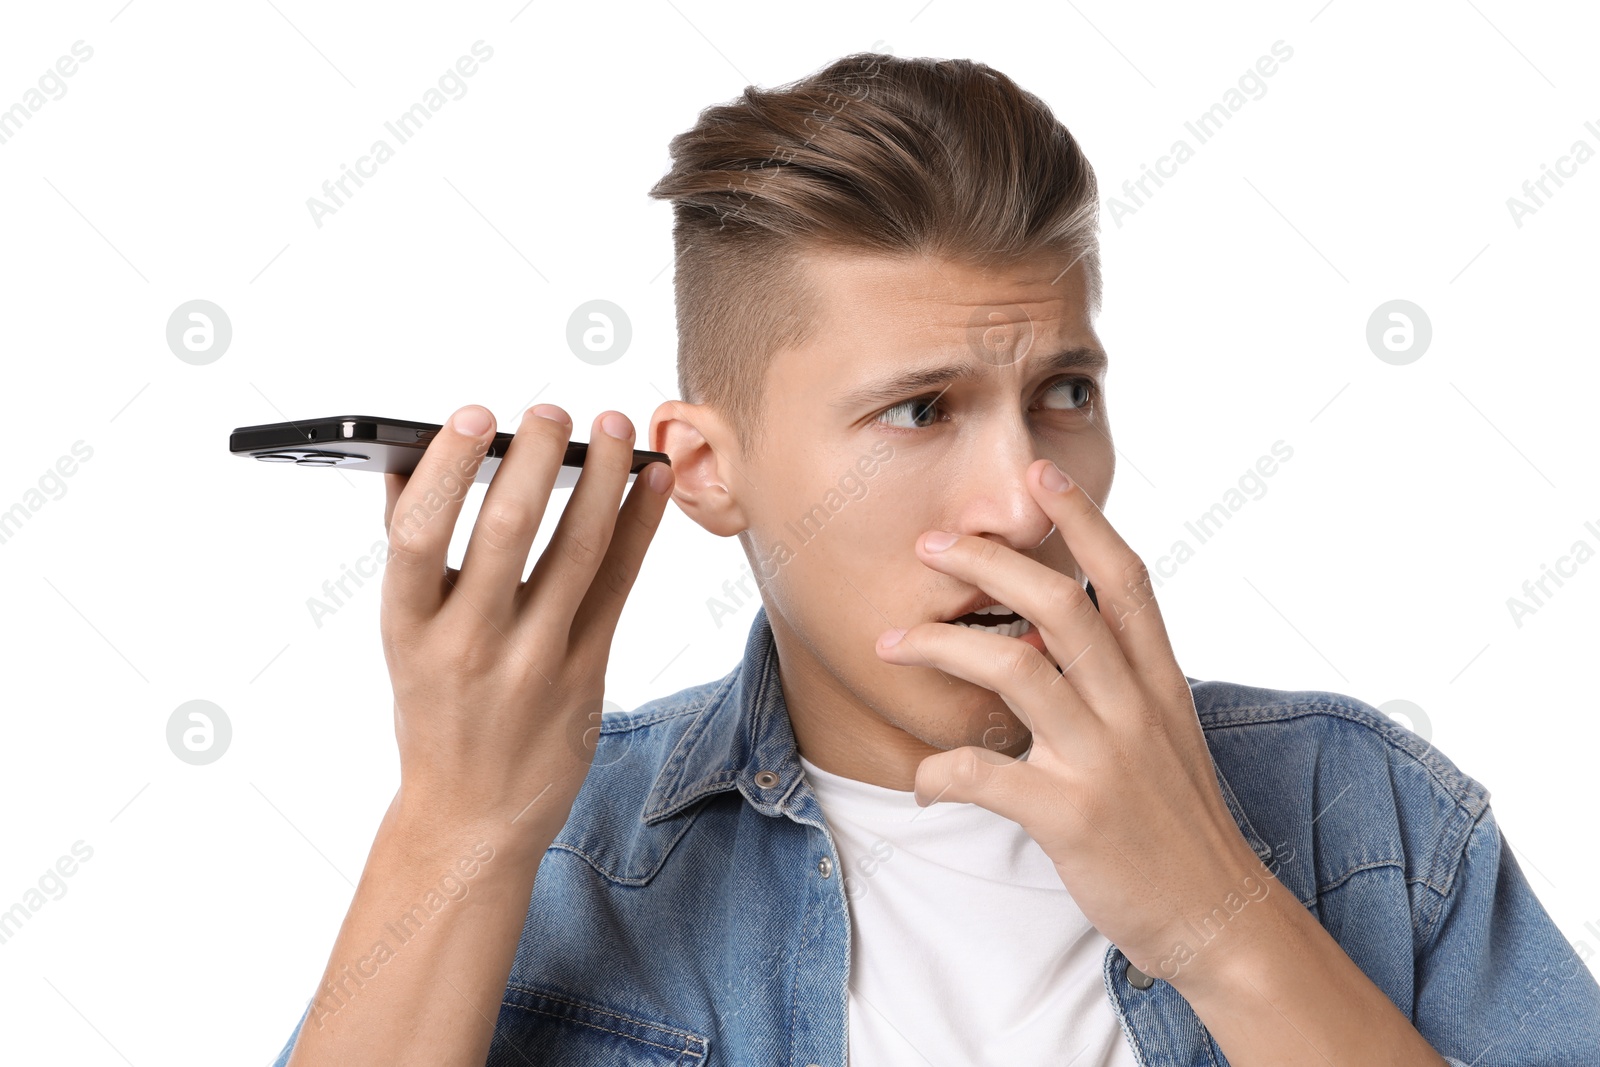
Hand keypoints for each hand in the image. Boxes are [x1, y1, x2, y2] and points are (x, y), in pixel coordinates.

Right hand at [379, 404, 672, 855]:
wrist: (473, 816)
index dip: (445, 469)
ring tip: (616, 425)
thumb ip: (409, 555)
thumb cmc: (435, 711)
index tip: (474, 415)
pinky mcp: (587, 674)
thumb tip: (404, 463)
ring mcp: (534, 663)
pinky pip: (618, 584)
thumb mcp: (405, 639)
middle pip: (508, 532)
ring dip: (603, 479)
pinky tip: (649, 481)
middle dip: (535, 458)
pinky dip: (637, 525)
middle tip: (552, 408)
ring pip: (578, 551)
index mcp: (408, 630)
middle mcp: (470, 645)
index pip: (418, 536)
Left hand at [875, 458, 1268, 985]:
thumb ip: (1119, 680)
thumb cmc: (1178, 824)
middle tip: (931, 545)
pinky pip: (984, 773)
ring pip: (1014, 668)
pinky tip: (922, 778)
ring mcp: (1104, 759)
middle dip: (987, 563)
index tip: (1040, 473)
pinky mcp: (1072, 815)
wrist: (1219, 917)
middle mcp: (1134, 708)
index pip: (1124, 579)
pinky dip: (939, 770)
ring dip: (940, 648)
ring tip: (891, 644)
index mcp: (1158, 682)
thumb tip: (1052, 631)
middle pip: (1057, 604)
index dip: (1083, 519)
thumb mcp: (1166, 735)